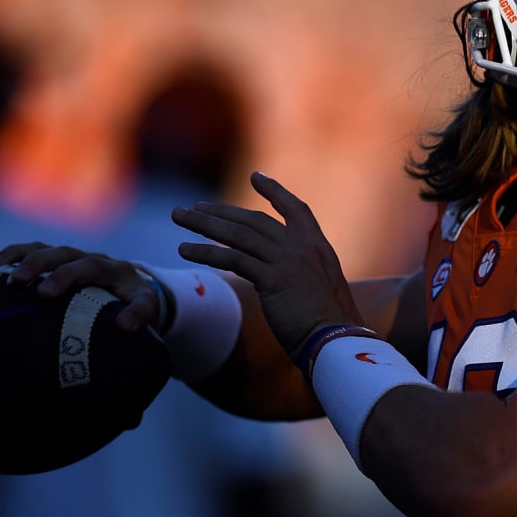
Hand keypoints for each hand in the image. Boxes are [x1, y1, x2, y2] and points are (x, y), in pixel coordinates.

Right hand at [0, 243, 163, 332]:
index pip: (89, 266)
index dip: (66, 276)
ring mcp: (73, 258)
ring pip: (46, 248)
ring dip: (21, 256)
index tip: (46, 293)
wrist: (135, 291)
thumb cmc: (137, 303)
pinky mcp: (58, 261)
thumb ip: (140, 315)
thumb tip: (125, 326)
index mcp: (113, 269)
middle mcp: (91, 258)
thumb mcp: (147, 308)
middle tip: (19, 281)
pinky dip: (13, 255)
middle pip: (64, 253)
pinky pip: (34, 250)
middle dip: (40, 264)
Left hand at [171, 172, 364, 358]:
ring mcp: (287, 261)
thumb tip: (285, 283)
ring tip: (179, 217)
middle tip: (195, 208)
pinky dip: (205, 251)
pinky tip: (185, 249)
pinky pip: (232, 258)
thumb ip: (303, 278)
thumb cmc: (331, 326)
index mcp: (318, 247)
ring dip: (204, 224)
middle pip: (255, 220)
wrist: (337, 340)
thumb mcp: (322, 291)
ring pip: (238, 234)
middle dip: (221, 211)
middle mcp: (302, 247)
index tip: (256, 176)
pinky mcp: (272, 278)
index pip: (296, 209)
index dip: (275, 191)